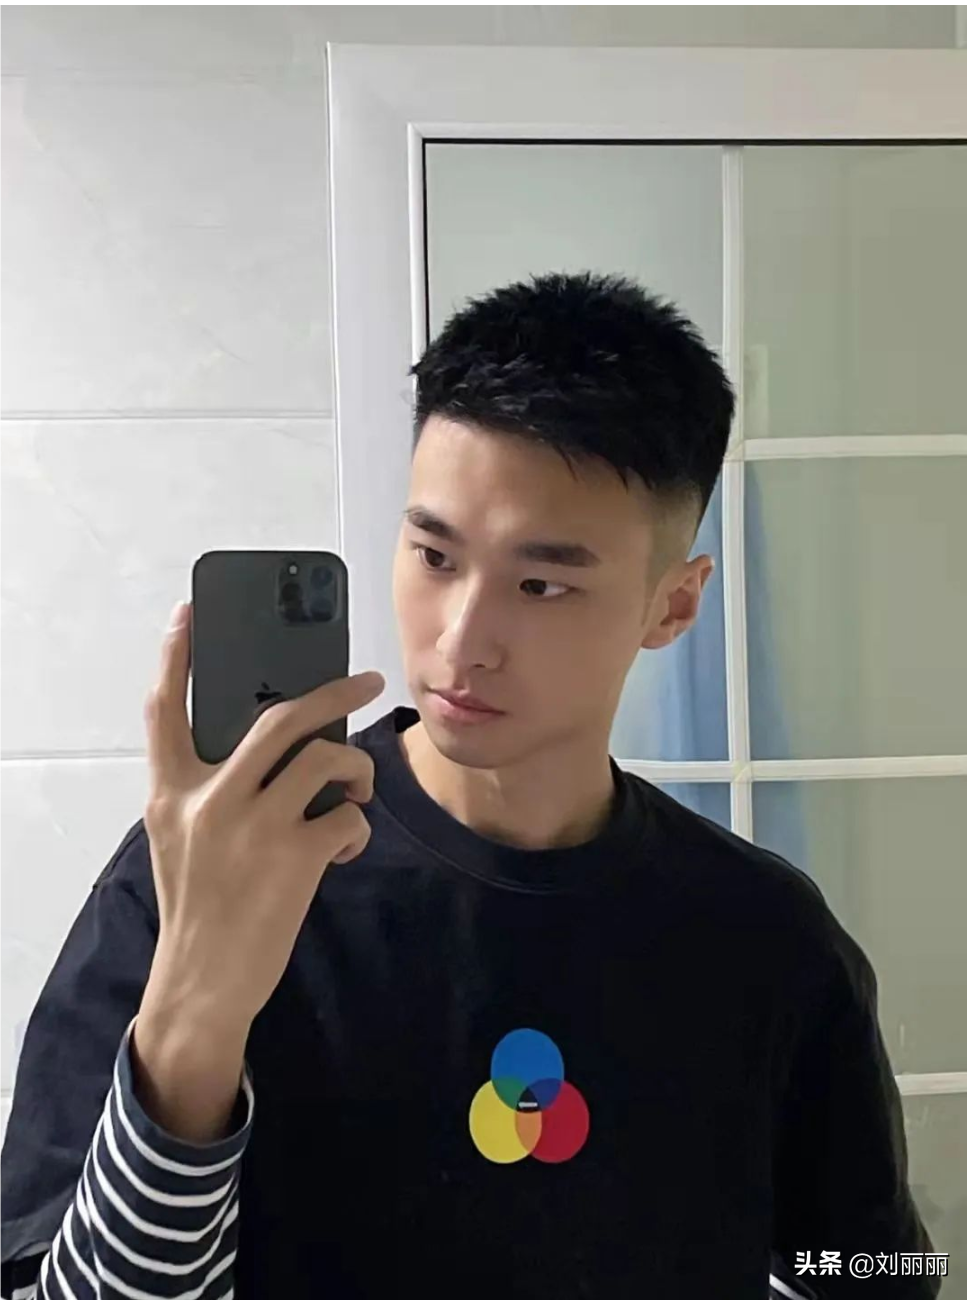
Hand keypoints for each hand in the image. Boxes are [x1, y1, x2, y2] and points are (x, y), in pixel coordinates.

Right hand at [140, 600, 384, 1034]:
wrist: (201, 983)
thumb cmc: (197, 905)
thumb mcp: (180, 838)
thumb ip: (209, 789)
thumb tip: (275, 747)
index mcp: (171, 793)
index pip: (164, 710)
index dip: (175, 658)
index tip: (190, 614)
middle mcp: (208, 800)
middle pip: (278, 718)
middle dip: (334, 691)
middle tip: (366, 680)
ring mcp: (253, 827)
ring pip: (326, 759)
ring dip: (356, 769)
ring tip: (356, 789)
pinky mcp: (296, 858)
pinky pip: (346, 815)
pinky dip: (355, 825)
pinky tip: (343, 845)